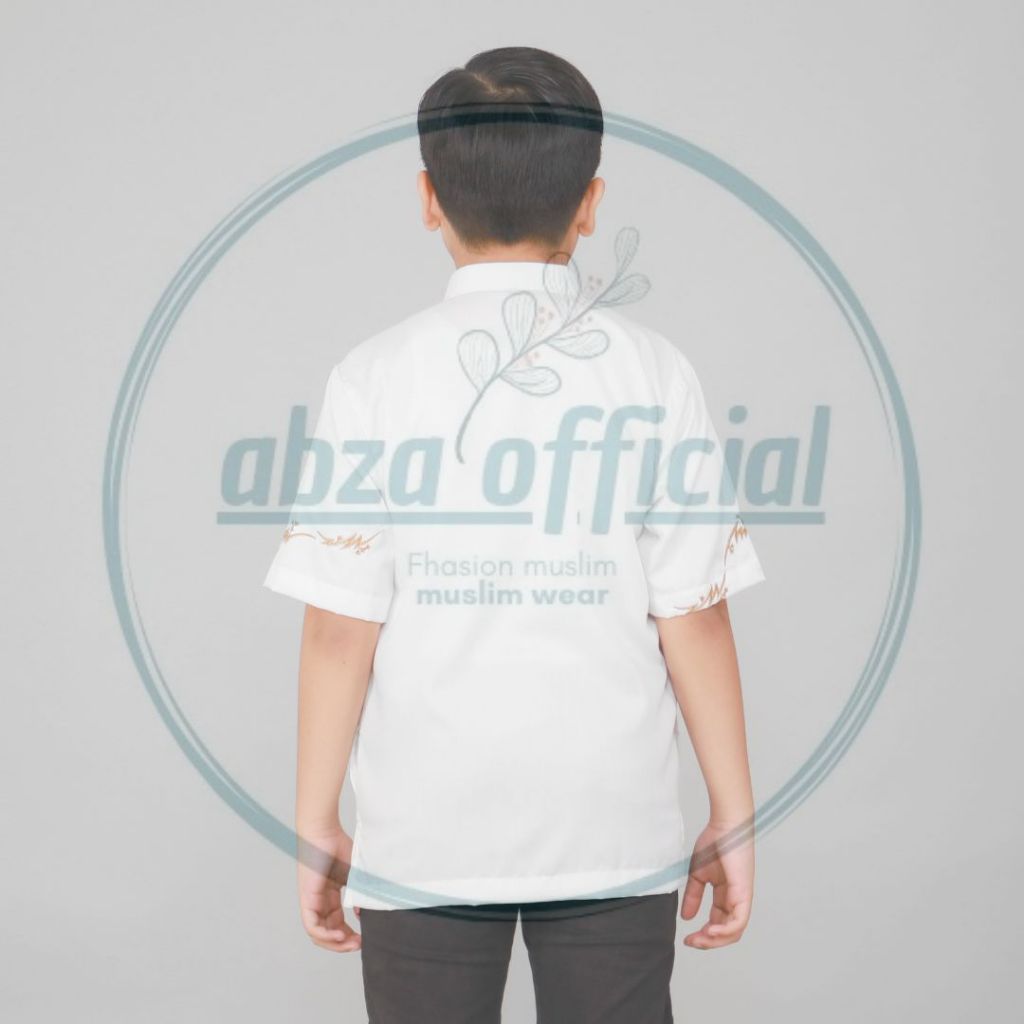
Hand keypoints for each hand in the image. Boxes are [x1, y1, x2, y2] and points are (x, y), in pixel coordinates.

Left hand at [296, 823, 361, 951]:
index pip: (337, 923)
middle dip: (343, 943)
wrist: (323, 831)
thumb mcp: (355, 874)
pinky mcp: (307, 899)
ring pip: (318, 933)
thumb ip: (361, 893)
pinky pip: (311, 925)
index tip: (364, 937)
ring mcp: (312, 901)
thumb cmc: (339, 846)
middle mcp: (319, 901)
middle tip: (359, 946)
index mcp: (330, 895)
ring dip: (334, 943)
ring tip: (351, 944)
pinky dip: (325, 935)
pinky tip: (339, 936)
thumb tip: (363, 914)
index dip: (349, 934)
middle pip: (328, 932)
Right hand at [680, 820, 753, 948]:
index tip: (687, 938)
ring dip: (716, 940)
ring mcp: (742, 898)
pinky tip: (710, 930)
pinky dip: (726, 930)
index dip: (703, 935)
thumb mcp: (698, 874)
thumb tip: (686, 917)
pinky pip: (739, 921)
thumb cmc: (714, 843)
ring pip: (734, 931)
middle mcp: (736, 900)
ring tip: (700, 939)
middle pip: (727, 932)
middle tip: (691, 942)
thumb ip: (693, 896)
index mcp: (725, 895)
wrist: (725, 825)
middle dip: (708, 942)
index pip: (717, 923)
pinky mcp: (744, 893)